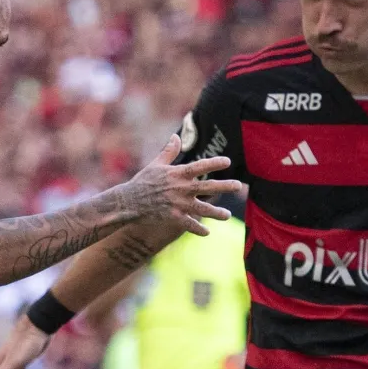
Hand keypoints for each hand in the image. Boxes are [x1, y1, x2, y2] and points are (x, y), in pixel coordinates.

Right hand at [122, 136, 245, 235]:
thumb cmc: (143, 182)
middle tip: (238, 186)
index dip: (214, 163)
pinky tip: (207, 232)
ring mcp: (178, 204)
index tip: (227, 161)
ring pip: (202, 209)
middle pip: (207, 186)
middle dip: (224, 186)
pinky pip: (189, 224)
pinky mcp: (173, 217)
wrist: (129, 202)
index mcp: (178, 174)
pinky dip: (198, 229)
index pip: (200, 166)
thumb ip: (169, 152)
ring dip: (216, 212)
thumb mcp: (156, 164)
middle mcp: (181, 188)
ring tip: (227, 215)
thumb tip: (176, 136)